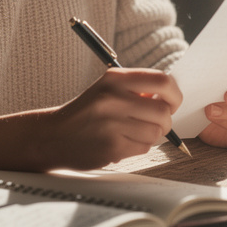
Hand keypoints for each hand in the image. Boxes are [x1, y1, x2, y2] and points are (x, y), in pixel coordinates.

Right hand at [38, 67, 182, 169]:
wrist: (52, 136)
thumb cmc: (86, 112)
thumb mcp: (107, 89)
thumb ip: (137, 90)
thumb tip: (171, 98)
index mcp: (115, 78)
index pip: (163, 81)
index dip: (174, 95)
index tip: (171, 103)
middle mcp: (113, 98)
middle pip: (163, 111)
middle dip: (165, 121)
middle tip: (153, 124)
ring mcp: (112, 123)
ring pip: (156, 132)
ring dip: (150, 136)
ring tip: (132, 133)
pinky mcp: (111, 146)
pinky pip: (144, 148)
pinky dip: (138, 147)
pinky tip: (121, 142)